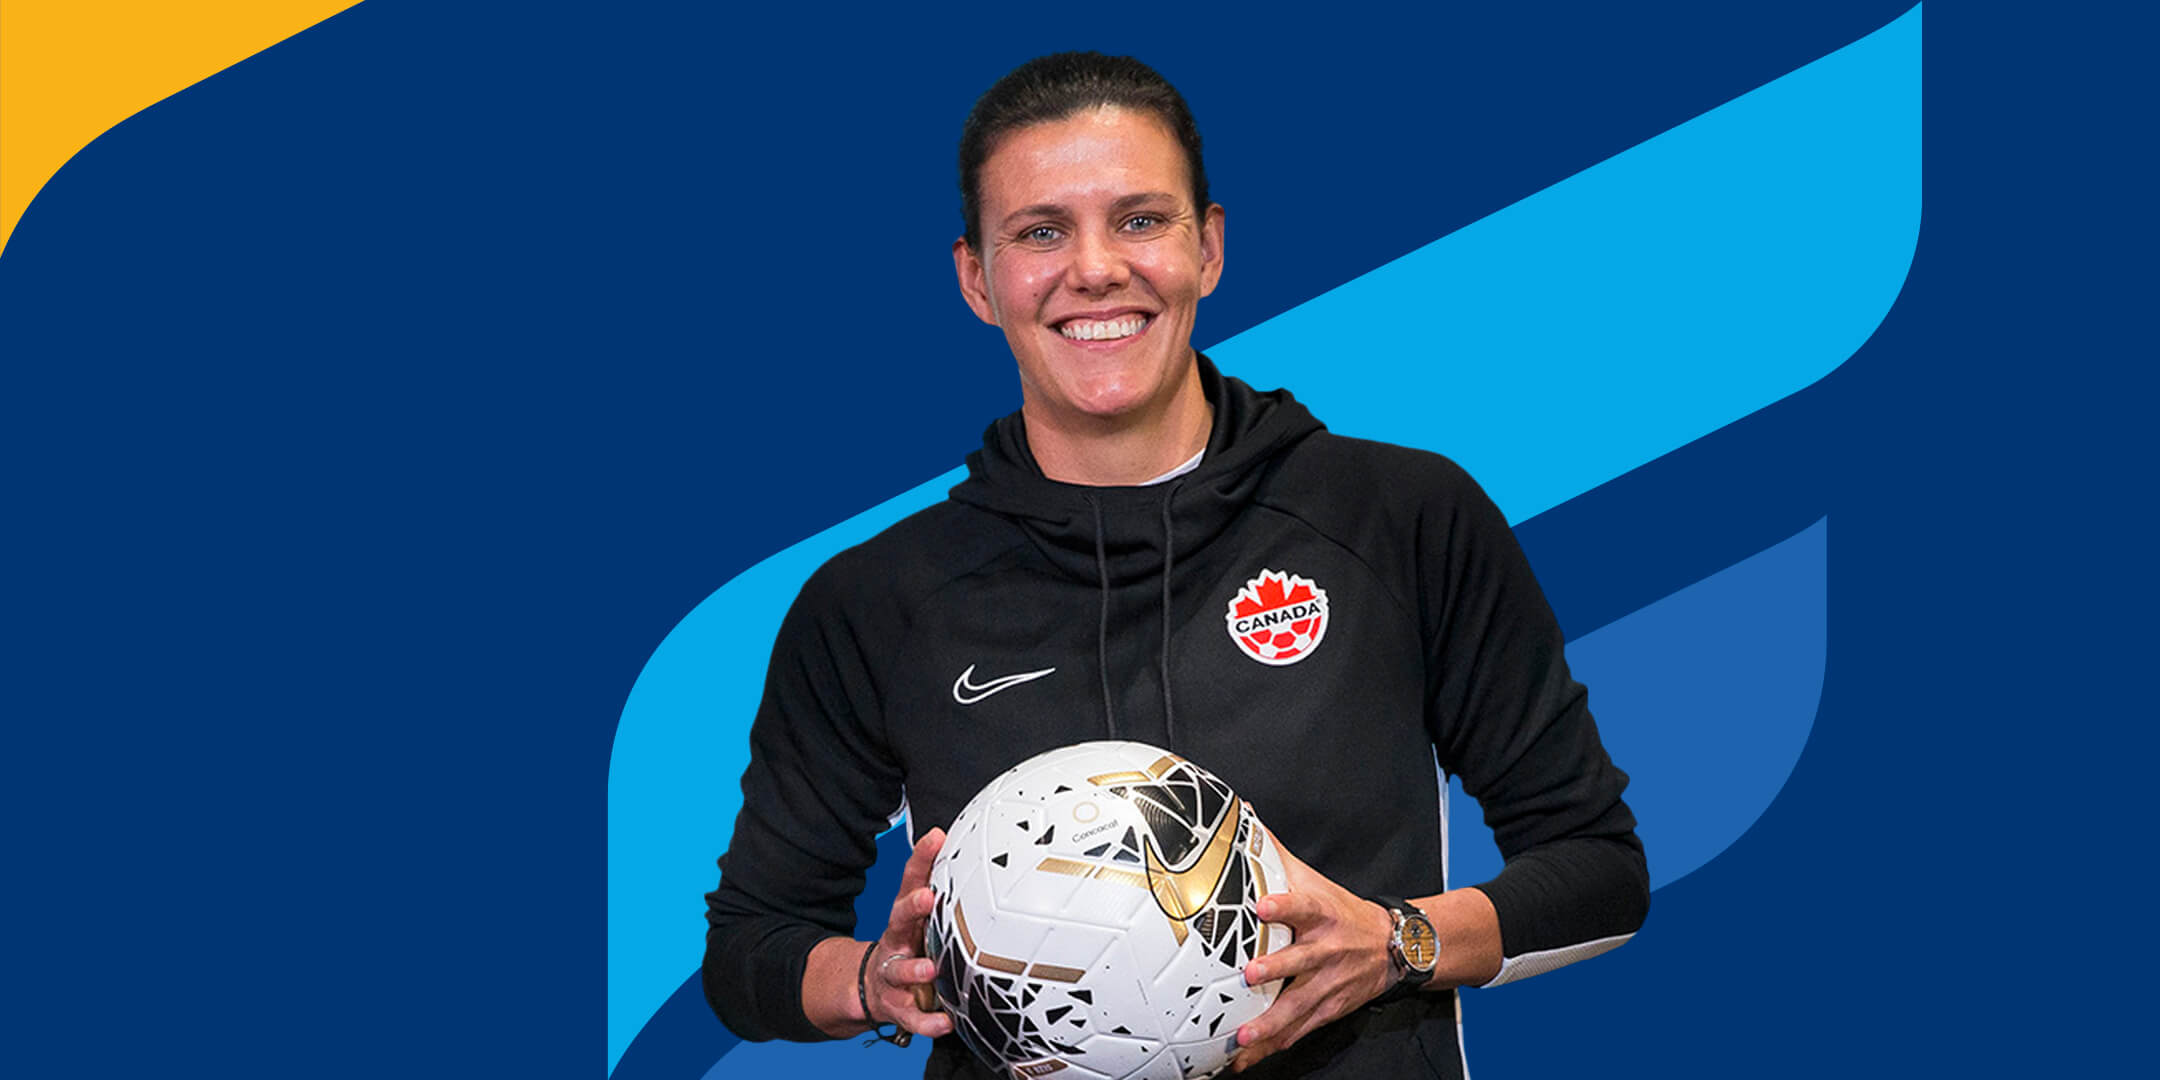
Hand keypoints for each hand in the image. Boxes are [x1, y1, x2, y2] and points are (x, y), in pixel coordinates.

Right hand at [861, 827, 952, 1038]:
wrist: (871, 989)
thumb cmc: (907, 945)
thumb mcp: (916, 916)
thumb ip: (932, 884)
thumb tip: (954, 841)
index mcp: (905, 917)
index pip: (910, 882)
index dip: (921, 859)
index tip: (935, 838)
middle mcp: (896, 941)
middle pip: (899, 920)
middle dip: (912, 908)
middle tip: (927, 898)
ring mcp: (893, 975)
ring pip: (900, 970)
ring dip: (914, 970)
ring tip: (930, 969)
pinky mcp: (897, 1006)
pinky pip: (912, 1017)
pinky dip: (928, 1022)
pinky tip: (945, 1023)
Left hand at [1233, 833, 1394, 1071]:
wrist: (1393, 947)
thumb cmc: (1341, 911)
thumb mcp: (1314, 881)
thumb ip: (1275, 854)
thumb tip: (1243, 815)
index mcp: (1322, 915)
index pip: (1303, 905)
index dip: (1284, 904)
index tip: (1262, 905)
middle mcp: (1327, 951)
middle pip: (1301, 961)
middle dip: (1276, 969)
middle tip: (1250, 974)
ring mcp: (1329, 984)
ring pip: (1299, 1006)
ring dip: (1271, 1023)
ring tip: (1245, 1037)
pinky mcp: (1329, 1010)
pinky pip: (1299, 1031)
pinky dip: (1274, 1045)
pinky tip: (1247, 1058)